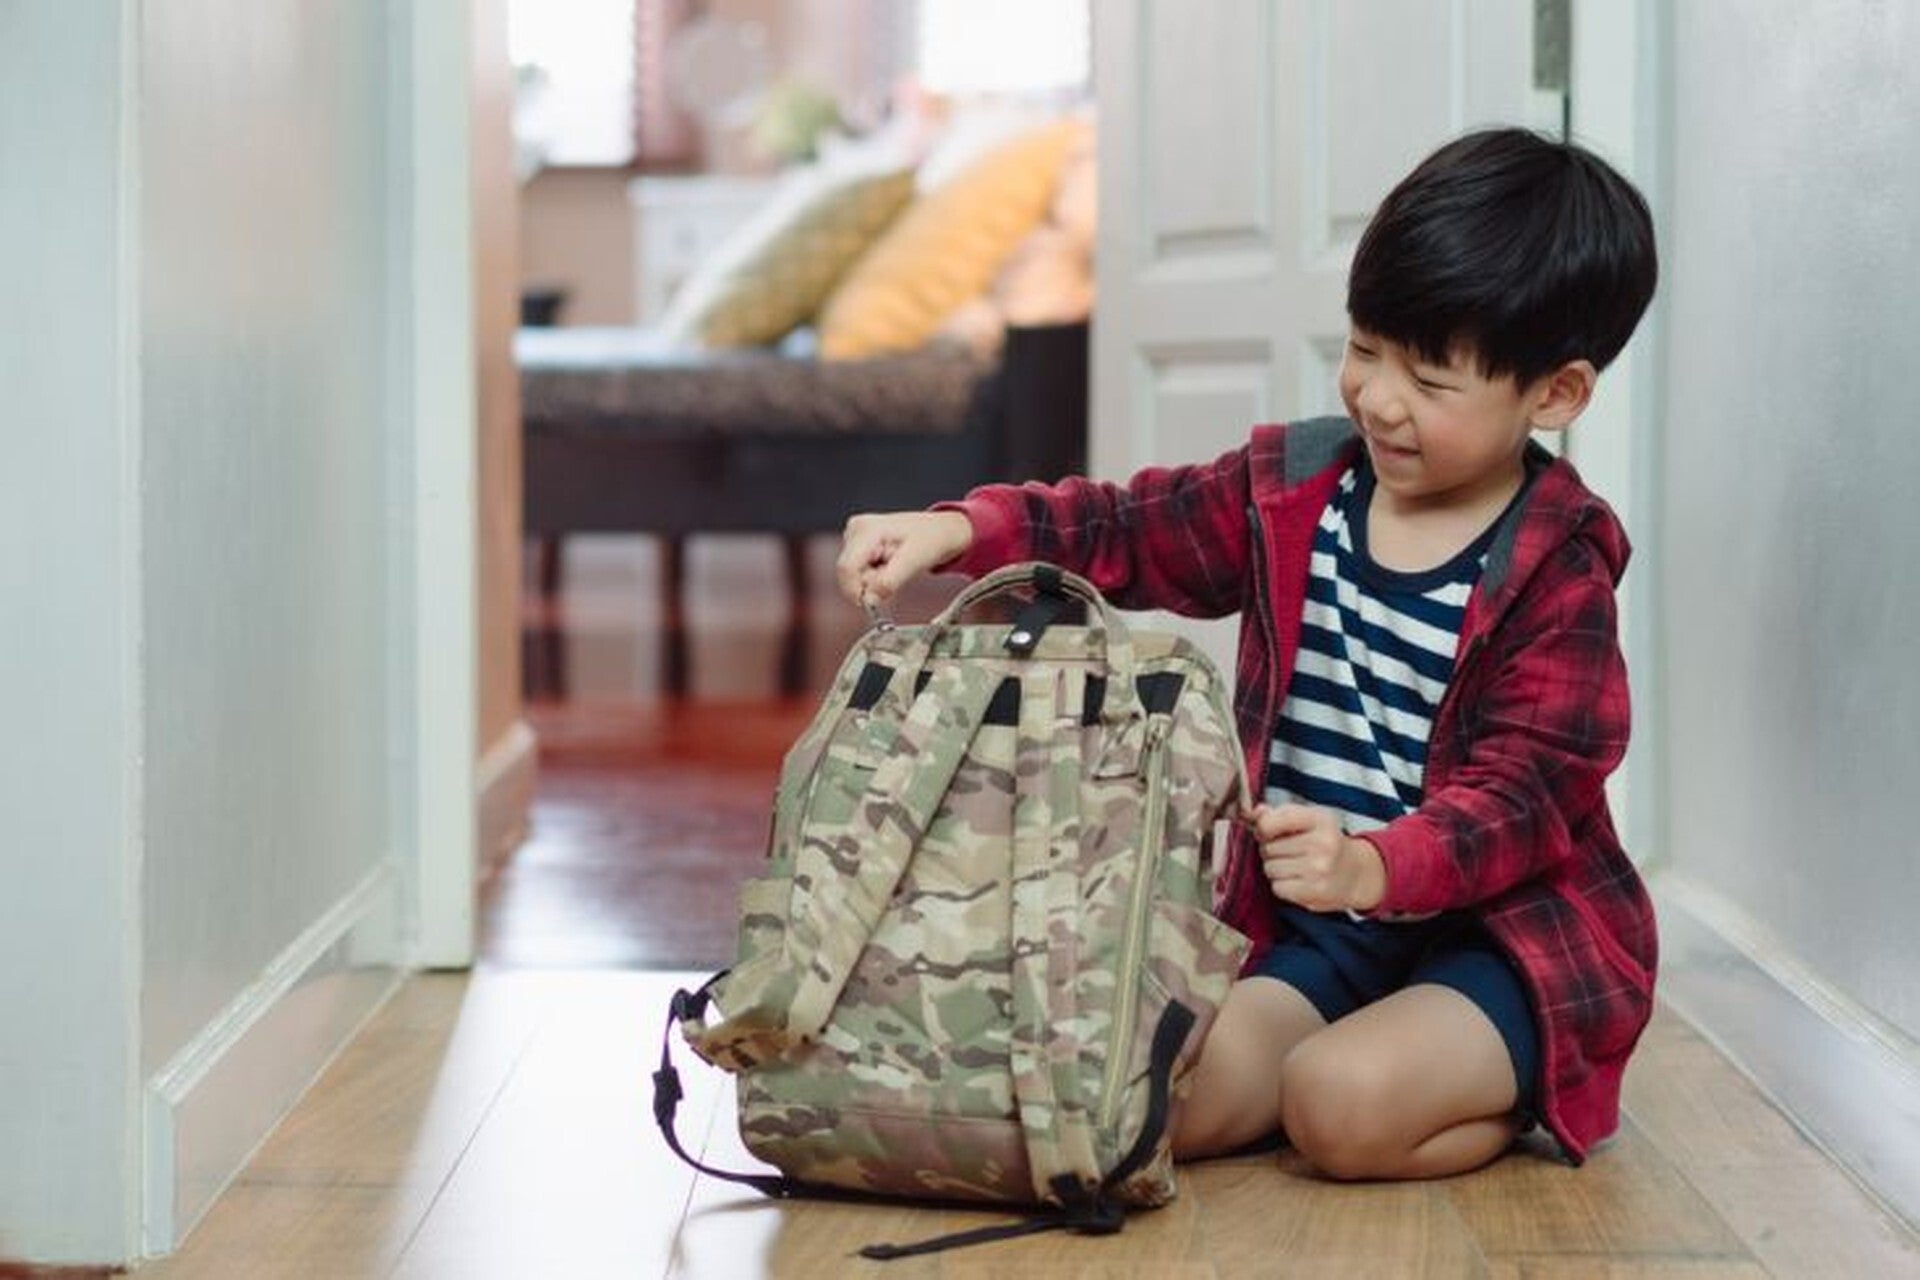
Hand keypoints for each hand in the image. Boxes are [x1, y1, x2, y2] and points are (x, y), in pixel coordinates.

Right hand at [835, 510, 973, 607]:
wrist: (939, 530)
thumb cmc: (931, 539)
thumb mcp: (914, 562)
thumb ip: (889, 582)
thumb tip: (868, 600)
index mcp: (867, 529)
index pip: (846, 568)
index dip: (856, 591)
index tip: (874, 603)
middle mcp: (856, 530)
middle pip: (848, 574)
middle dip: (869, 584)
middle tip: (895, 576)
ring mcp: (854, 537)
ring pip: (853, 576)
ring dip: (873, 581)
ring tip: (895, 567)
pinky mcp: (857, 546)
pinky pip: (859, 573)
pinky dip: (874, 577)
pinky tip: (889, 565)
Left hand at [1248, 803, 1385, 912]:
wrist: (1356, 874)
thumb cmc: (1326, 843)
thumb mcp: (1309, 820)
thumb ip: (1278, 814)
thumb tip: (1253, 812)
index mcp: (1319, 819)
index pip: (1270, 822)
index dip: (1262, 829)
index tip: (1269, 832)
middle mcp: (1322, 843)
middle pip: (1267, 847)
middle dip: (1271, 851)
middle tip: (1290, 852)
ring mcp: (1319, 869)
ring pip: (1270, 868)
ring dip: (1276, 869)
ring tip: (1296, 866)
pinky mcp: (1315, 892)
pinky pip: (1277, 887)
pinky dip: (1283, 886)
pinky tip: (1299, 881)